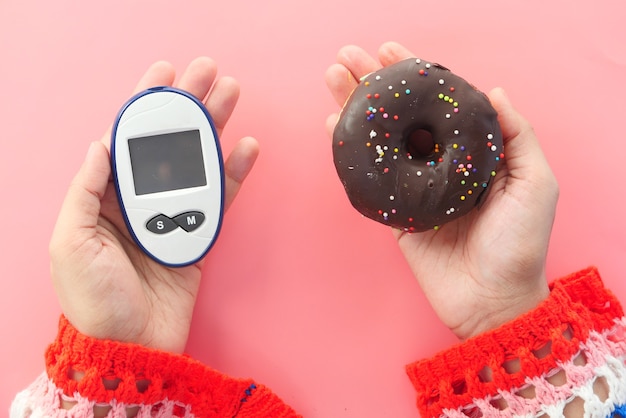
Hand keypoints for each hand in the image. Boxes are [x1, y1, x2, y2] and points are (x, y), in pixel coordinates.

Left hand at [50, 57, 258, 352]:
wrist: (129, 346)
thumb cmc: (93, 299)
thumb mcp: (71, 243)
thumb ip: (86, 191)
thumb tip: (101, 144)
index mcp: (105, 198)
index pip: (127, 139)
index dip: (146, 106)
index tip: (165, 75)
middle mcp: (139, 200)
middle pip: (168, 142)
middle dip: (187, 106)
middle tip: (209, 74)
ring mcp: (171, 215)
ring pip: (197, 162)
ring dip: (214, 128)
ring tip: (231, 96)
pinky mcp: (197, 234)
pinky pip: (218, 197)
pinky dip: (233, 172)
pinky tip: (245, 148)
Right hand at [326, 42, 556, 339]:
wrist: (491, 301)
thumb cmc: (520, 245)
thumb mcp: (535, 186)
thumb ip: (518, 137)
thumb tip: (494, 91)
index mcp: (472, 153)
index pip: (438, 103)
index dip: (414, 75)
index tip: (390, 51)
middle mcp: (440, 164)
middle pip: (401, 114)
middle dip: (373, 84)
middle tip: (347, 58)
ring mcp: (414, 187)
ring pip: (381, 139)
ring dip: (354, 108)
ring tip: (332, 80)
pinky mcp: (395, 212)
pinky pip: (369, 176)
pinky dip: (349, 151)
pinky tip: (334, 126)